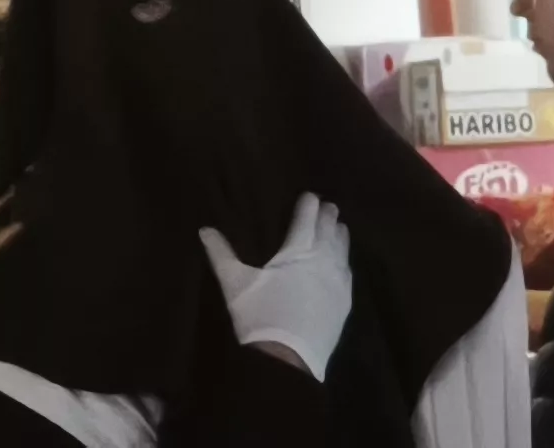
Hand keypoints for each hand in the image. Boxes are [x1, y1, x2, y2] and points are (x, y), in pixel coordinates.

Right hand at [199, 193, 354, 378]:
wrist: (288, 358)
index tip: (310, 195)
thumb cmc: (259, 315)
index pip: (306, 220)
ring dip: (339, 235)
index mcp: (297, 252)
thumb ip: (221, 253)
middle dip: (328, 216)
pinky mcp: (344, 302)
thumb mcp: (234, 283)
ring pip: (343, 251)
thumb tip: (205, 229)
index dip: (308, 205)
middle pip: (328, 232)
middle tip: (328, 206)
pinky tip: (344, 261)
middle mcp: (322, 262)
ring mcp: (337, 283)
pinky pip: (348, 273)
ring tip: (339, 226)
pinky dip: (345, 260)